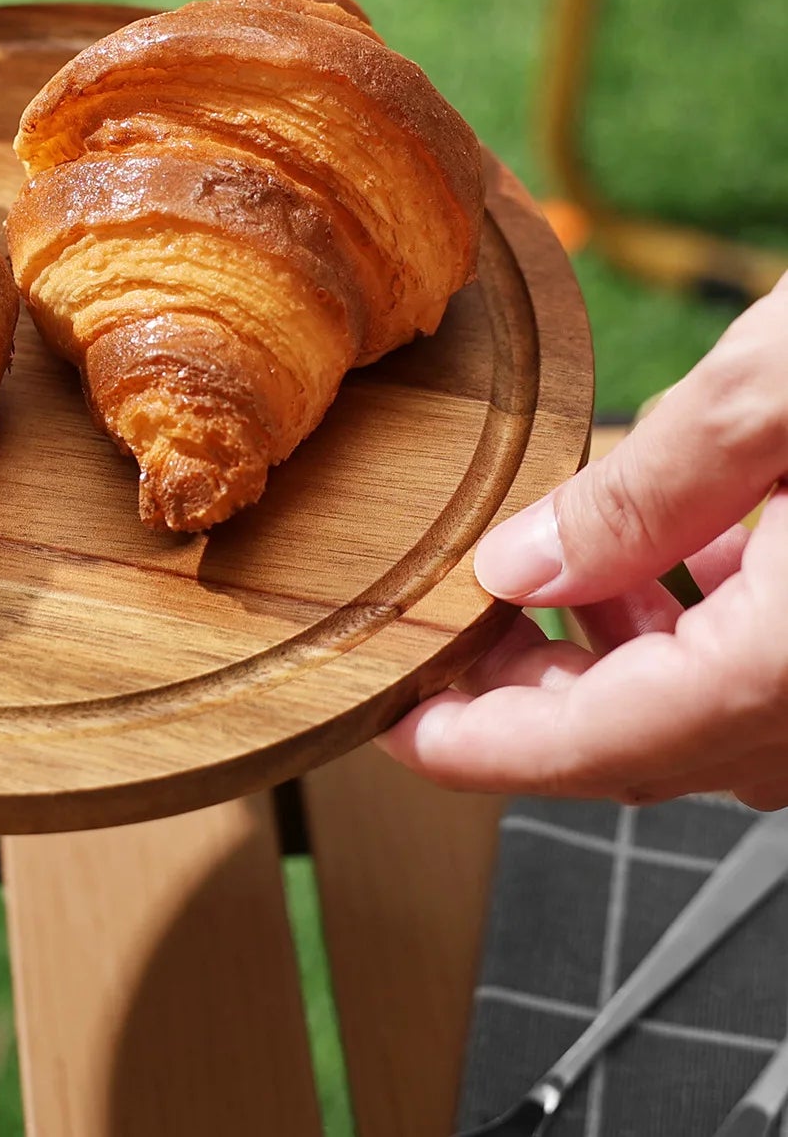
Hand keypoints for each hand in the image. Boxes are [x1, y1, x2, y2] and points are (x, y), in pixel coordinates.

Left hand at [381, 274, 787, 808]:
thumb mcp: (777, 395)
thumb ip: (639, 500)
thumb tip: (517, 569)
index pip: (602, 746)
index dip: (480, 749)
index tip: (394, 729)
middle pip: (647, 743)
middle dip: (528, 699)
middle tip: (441, 634)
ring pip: (709, 714)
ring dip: (608, 661)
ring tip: (534, 579)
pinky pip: (772, 673)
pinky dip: (694, 629)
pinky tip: (658, 555)